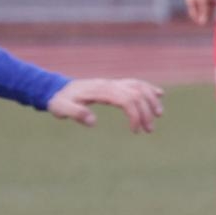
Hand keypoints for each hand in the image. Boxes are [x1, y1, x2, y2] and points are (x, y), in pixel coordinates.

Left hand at [47, 78, 164, 132]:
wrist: (56, 89)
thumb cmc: (60, 101)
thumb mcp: (61, 108)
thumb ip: (75, 113)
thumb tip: (93, 121)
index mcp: (100, 90)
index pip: (126, 99)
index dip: (135, 115)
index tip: (135, 131)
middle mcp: (110, 84)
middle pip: (137, 94)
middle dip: (146, 112)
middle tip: (149, 130)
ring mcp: (114, 83)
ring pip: (139, 87)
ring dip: (151, 100)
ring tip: (159, 114)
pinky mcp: (115, 85)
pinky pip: (136, 83)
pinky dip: (149, 89)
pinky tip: (159, 94)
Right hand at [185, 0, 215, 25]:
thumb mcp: (204, 0)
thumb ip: (203, 11)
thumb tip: (202, 23)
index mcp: (190, 2)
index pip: (195, 16)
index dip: (202, 19)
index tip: (211, 22)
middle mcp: (192, 0)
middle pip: (200, 12)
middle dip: (207, 12)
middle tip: (214, 11)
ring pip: (205, 7)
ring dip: (210, 7)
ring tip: (214, 2)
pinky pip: (207, 2)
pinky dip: (211, 2)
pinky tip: (215, 0)